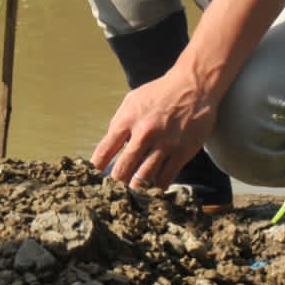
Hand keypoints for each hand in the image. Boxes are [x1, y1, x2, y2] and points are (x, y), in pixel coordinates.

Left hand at [89, 70, 216, 191]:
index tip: (91, 182)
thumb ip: (119, 124)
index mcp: (128, 119)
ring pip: (143, 179)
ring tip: (129, 199)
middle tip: (111, 196)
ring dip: (134, 191)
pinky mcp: (182, 152)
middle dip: (114, 187)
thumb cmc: (159, 93)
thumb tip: (107, 151)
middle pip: (122, 170)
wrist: (193, 85)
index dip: (95, 170)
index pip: (104, 151)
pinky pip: (165, 179)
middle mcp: (144, 132)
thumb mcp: (133, 101)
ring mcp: (164, 143)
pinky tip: (151, 192)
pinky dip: (156, 189)